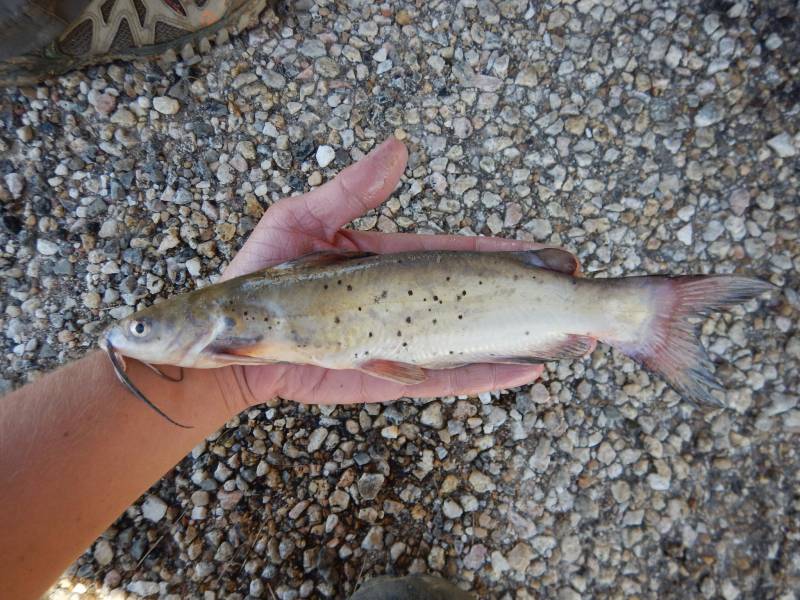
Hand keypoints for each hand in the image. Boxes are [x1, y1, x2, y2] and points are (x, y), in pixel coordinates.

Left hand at [222, 138, 563, 406]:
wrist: (237, 335)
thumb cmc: (264, 273)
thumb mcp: (306, 218)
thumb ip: (353, 189)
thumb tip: (400, 148)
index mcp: (390, 263)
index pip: (457, 255)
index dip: (501, 254)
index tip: (543, 252)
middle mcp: (403, 303)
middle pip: (473, 296)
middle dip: (523, 293)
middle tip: (571, 288)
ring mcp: (402, 341)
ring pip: (469, 338)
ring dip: (516, 335)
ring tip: (566, 334)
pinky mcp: (391, 376)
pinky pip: (445, 378)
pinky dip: (485, 375)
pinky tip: (525, 369)